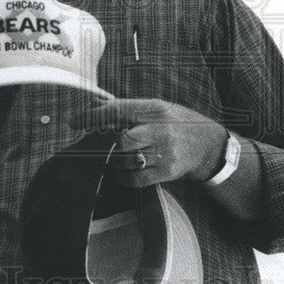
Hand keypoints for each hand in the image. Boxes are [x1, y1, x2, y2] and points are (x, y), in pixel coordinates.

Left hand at [81, 98, 227, 187]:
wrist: (209, 145)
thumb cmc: (177, 123)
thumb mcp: (157, 108)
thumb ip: (128, 108)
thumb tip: (94, 105)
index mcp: (156, 109)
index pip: (118, 110)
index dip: (93, 116)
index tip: (74, 121)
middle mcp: (161, 129)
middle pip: (121, 139)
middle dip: (104, 143)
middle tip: (96, 145)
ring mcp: (166, 153)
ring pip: (126, 160)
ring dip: (112, 160)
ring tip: (111, 157)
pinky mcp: (168, 172)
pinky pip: (135, 178)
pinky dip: (122, 177)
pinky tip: (121, 172)